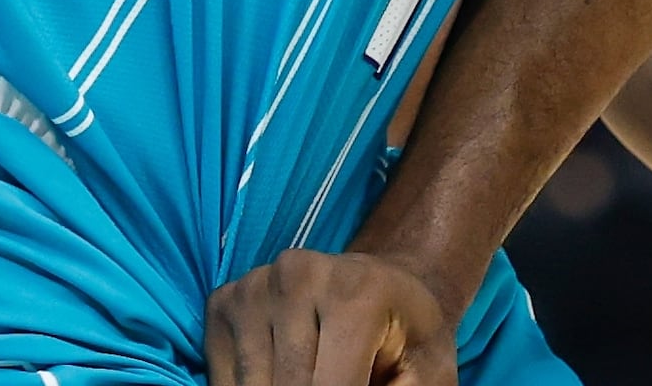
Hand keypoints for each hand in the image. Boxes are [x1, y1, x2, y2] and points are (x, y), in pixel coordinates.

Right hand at [206, 249, 456, 385]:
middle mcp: (299, 276)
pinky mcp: (225, 300)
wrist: (385, 284)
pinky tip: (285, 373)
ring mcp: (256, 284)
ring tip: (321, 374)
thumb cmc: (409, 335)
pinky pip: (223, 378)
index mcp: (358, 293)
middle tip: (346, 379)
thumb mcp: (427, 372)